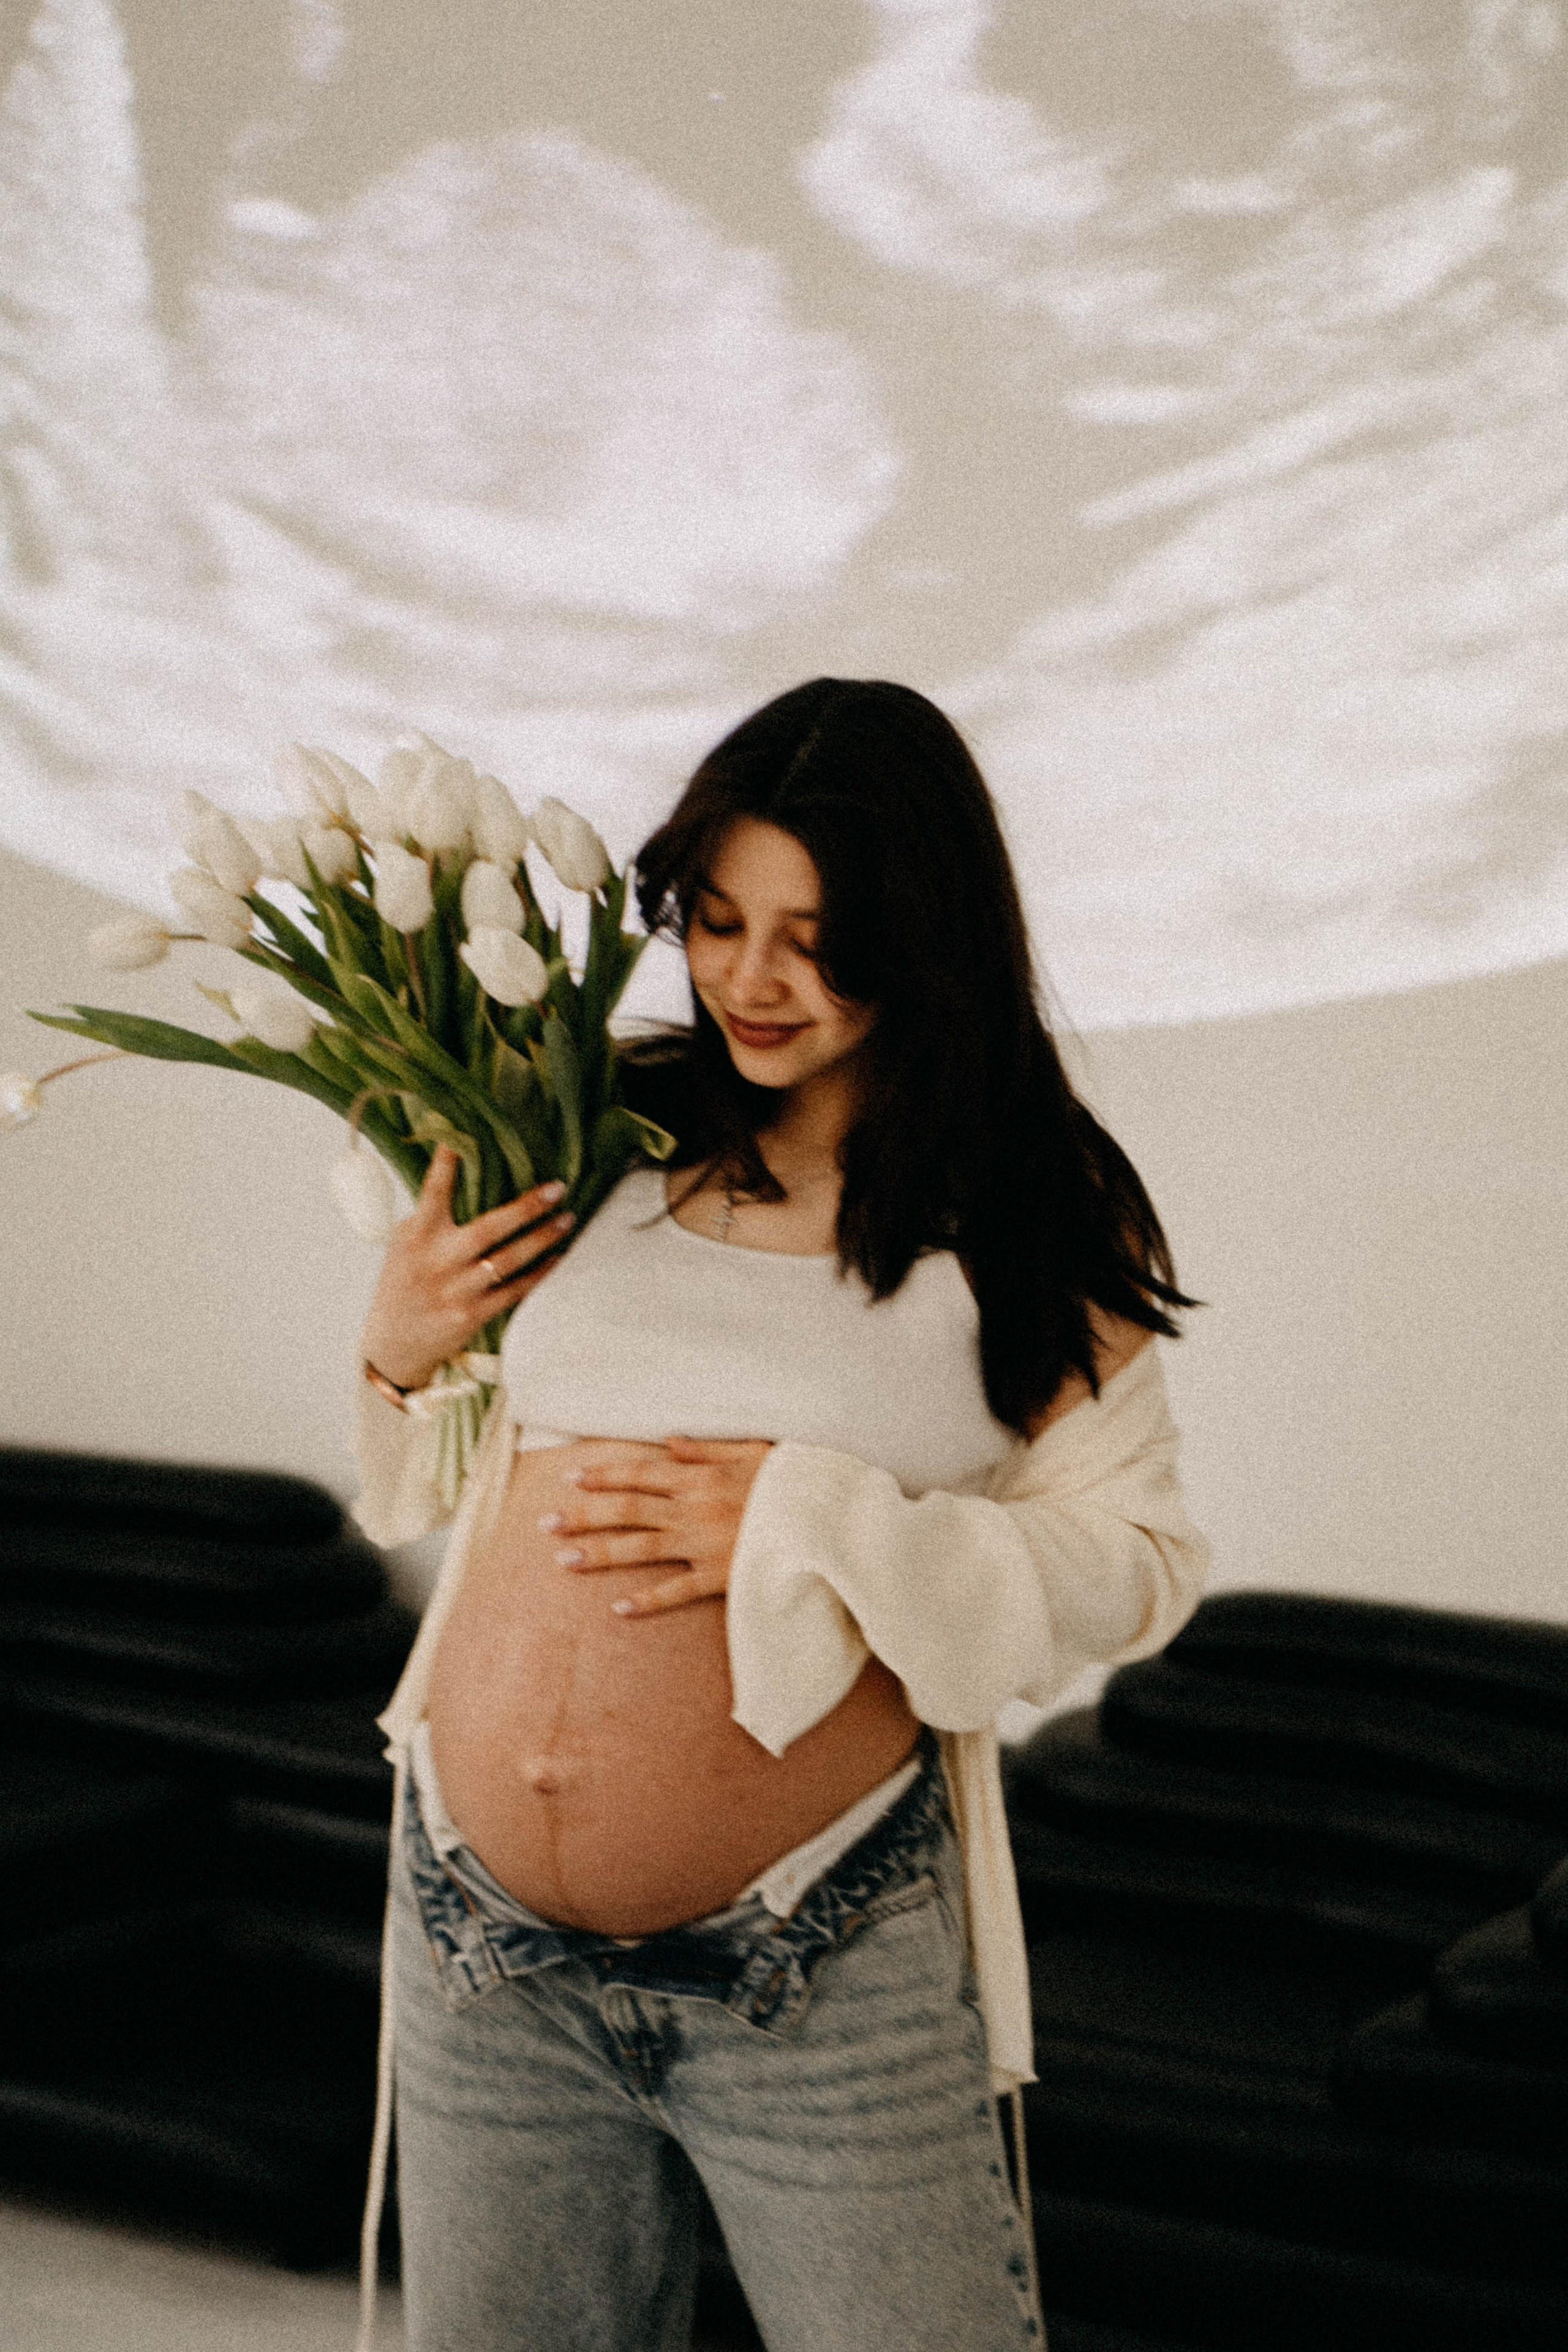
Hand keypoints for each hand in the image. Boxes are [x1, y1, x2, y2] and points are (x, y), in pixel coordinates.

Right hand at [359, 1145, 575, 1391]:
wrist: (393, 1345)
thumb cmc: (403, 1282)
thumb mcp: (404, 1243)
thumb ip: (430, 1213)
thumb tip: (464, 1170)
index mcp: (416, 1235)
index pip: (433, 1193)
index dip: (447, 1165)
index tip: (462, 1137)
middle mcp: (436, 1261)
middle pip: (488, 1229)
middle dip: (526, 1207)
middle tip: (558, 1187)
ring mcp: (456, 1291)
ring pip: (508, 1261)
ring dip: (542, 1239)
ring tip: (569, 1218)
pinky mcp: (471, 1316)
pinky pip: (514, 1291)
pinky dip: (539, 1273)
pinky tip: (559, 1257)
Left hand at [541, 1436, 773, 1616]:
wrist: (830, 1518)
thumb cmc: (796, 1481)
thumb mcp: (755, 1451)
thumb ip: (708, 1449)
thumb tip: (667, 1442)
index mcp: (701, 1476)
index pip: (639, 1474)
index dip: (603, 1476)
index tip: (571, 1478)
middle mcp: (694, 1509)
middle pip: (627, 1511)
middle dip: (583, 1516)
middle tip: (544, 1523)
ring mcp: (705, 1544)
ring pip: (640, 1549)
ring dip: (598, 1554)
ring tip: (562, 1561)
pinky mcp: (722, 1576)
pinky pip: (676, 1591)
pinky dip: (647, 1600)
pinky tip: (617, 1608)